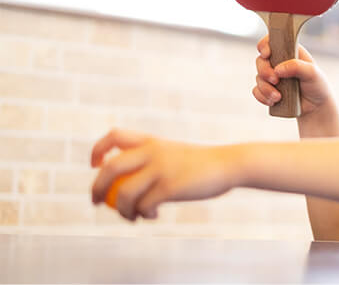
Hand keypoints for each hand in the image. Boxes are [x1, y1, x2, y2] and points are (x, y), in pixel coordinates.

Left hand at [90, 129, 234, 220]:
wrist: (228, 165)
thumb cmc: (201, 164)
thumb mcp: (174, 154)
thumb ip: (152, 161)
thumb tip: (127, 180)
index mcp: (152, 141)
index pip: (114, 136)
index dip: (98, 150)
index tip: (95, 165)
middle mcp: (152, 152)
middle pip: (110, 168)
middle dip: (97, 188)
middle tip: (96, 202)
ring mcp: (161, 169)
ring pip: (124, 193)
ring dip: (122, 210)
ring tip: (132, 217)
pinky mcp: (170, 187)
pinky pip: (144, 206)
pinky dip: (144, 215)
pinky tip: (154, 216)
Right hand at [252, 36, 334, 116]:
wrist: (317, 107)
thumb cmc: (317, 86)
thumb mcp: (313, 73)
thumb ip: (297, 67)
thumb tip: (278, 69)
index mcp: (289, 52)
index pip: (271, 42)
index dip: (264, 45)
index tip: (267, 54)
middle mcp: (279, 63)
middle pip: (260, 60)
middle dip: (264, 71)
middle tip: (275, 80)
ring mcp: (273, 77)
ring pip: (258, 77)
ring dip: (265, 88)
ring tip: (278, 96)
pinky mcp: (269, 91)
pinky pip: (257, 91)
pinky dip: (262, 97)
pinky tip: (273, 101)